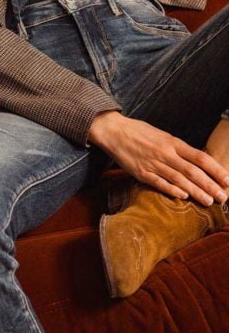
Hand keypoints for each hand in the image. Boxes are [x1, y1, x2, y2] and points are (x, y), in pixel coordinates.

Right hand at [88, 111, 228, 205]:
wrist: (114, 131)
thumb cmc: (139, 132)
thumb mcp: (161, 135)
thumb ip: (177, 148)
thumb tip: (195, 160)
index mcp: (172, 142)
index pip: (199, 157)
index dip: (215, 169)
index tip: (227, 180)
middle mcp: (165, 153)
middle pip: (192, 171)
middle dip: (210, 185)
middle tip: (223, 197)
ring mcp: (153, 163)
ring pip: (179, 180)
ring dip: (196, 192)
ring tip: (209, 201)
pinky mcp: (141, 172)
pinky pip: (159, 183)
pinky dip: (172, 190)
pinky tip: (183, 197)